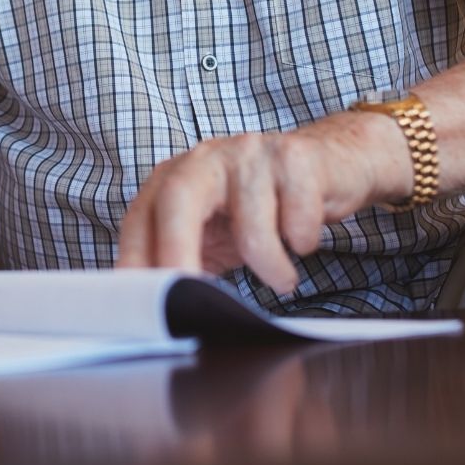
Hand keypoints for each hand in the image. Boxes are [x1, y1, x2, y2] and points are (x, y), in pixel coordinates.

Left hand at [117, 112, 405, 293]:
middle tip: (188, 298)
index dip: (134, 256)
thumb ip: (187, 260)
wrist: (331, 162)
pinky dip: (303, 241)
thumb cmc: (263, 206)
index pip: (142, 216)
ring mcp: (249, 152)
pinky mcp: (294, 156)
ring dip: (268, 264)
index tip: (135, 300)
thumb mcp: (216, 233)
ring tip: (281, 279)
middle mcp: (206, 158)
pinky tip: (303, 237)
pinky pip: (298, 217)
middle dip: (177, 250)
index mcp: (177, 177)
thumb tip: (163, 312)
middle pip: (178, 197)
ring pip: (250, 223)